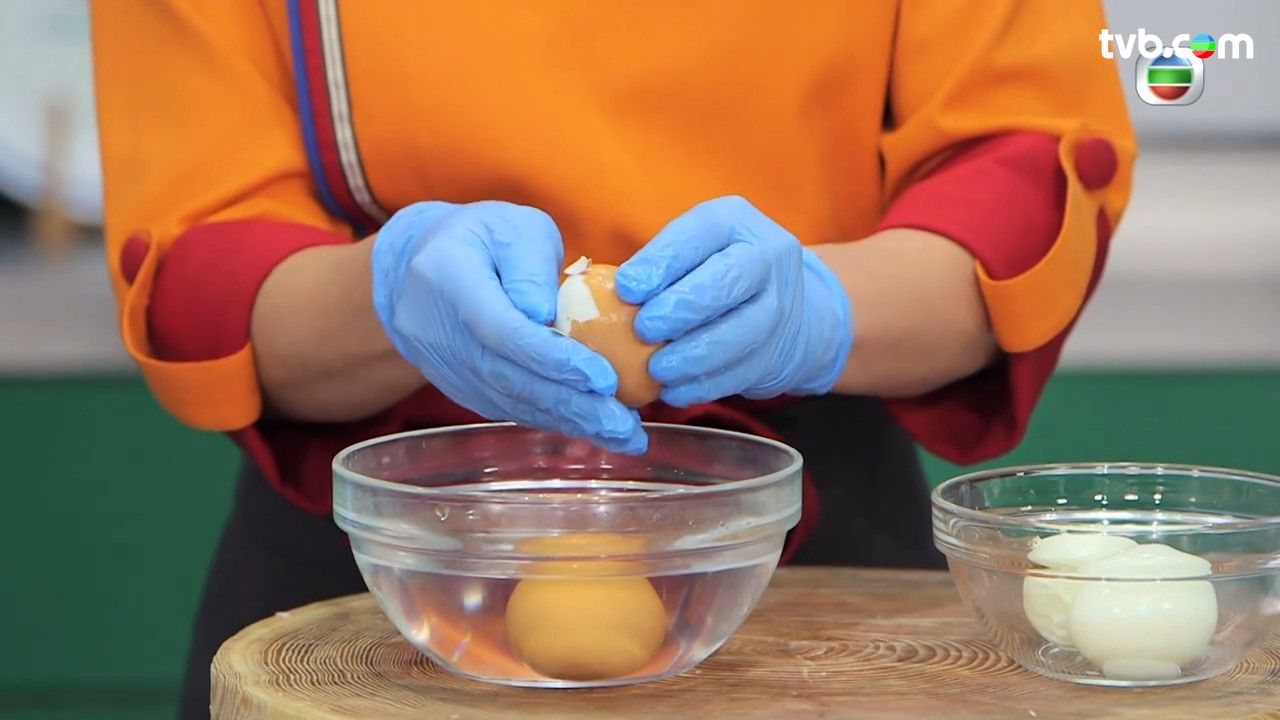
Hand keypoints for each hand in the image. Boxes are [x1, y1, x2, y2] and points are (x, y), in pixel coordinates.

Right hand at [371, 201, 646, 452]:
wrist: (416, 269)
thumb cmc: (482, 238)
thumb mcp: (512, 226)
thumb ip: (531, 263)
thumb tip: (547, 315)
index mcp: (449, 278)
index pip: (503, 330)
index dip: (553, 359)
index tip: (604, 379)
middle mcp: (438, 331)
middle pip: (509, 377)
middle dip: (572, 404)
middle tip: (624, 424)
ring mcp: (444, 366)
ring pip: (510, 401)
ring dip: (569, 422)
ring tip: (621, 434)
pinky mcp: (459, 387)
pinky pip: (507, 407)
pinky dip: (552, 419)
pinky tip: (592, 428)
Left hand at [615, 196, 852, 407]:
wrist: (784, 308)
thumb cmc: (711, 274)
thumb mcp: (690, 252)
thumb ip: (655, 268)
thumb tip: (600, 298)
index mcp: (733, 221)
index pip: (698, 234)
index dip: (661, 262)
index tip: (626, 288)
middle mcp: (766, 255)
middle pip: (726, 281)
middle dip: (679, 308)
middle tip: (643, 330)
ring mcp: (780, 304)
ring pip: (739, 332)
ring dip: (692, 356)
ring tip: (656, 370)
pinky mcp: (778, 349)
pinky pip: (742, 370)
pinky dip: (704, 385)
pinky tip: (675, 391)